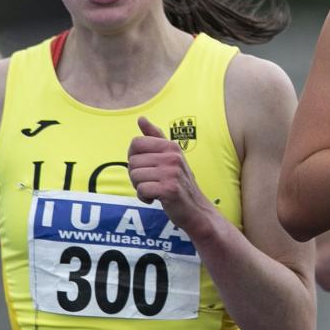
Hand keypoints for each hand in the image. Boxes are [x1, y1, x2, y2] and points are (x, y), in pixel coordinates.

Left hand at [127, 117, 215, 232]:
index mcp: (171, 146)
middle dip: (136, 175)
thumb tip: (141, 118)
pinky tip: (156, 199)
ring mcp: (172, 173)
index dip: (134, 157)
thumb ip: (155, 137)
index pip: (136, 143)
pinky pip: (141, 190)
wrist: (197, 210)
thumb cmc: (180, 183)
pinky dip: (144, 198)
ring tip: (155, 190)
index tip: (146, 167)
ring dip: (140, 187)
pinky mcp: (169, 189)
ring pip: (135, 176)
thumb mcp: (170, 157)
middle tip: (151, 182)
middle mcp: (172, 156)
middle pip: (132, 161)